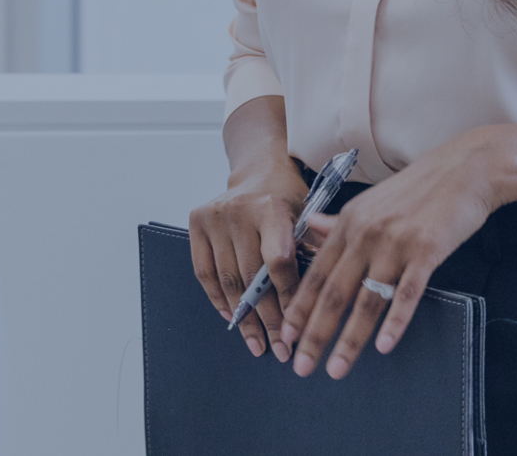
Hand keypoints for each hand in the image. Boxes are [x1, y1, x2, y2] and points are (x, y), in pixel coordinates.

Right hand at [189, 158, 309, 358]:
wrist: (260, 169)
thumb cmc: (290, 198)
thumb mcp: (309, 216)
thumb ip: (314, 251)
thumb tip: (319, 298)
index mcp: (272, 209)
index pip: (278, 263)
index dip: (286, 298)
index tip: (295, 327)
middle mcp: (240, 212)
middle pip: (252, 278)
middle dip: (267, 319)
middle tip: (279, 348)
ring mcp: (216, 218)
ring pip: (228, 280)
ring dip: (243, 318)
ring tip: (257, 343)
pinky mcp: (197, 223)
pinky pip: (204, 272)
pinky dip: (219, 299)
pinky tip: (232, 318)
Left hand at [283, 128, 506, 379]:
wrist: (466, 168)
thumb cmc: (419, 187)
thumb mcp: (371, 201)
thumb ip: (339, 221)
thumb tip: (310, 228)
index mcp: (348, 223)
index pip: (315, 274)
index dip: (299, 308)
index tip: (286, 337)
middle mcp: (366, 234)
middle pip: (334, 293)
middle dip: (315, 334)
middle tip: (301, 366)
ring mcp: (395, 243)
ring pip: (366, 300)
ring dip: (349, 339)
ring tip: (336, 368)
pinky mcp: (426, 250)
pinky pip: (406, 293)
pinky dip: (394, 322)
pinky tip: (384, 345)